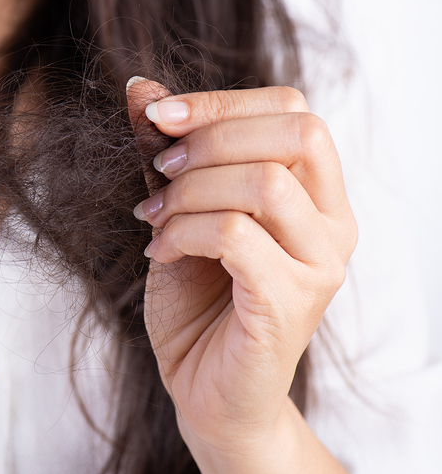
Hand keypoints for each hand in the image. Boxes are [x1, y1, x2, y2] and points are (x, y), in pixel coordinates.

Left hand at [127, 79, 356, 473]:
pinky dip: (184, 232)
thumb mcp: (175, 210)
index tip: (156, 115)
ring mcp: (319, 264)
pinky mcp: (291, 301)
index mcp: (315, 192)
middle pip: (297, 130)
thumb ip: (167, 152)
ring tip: (153, 219)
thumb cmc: (196, 300)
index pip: (292, 109)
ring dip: (190, 191)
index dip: (221, 101)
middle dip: (212, 136)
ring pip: (265, 182)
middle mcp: (333, 223)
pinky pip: (236, 236)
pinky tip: (160, 253)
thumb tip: (140, 86)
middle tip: (160, 170)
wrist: (204, 387)